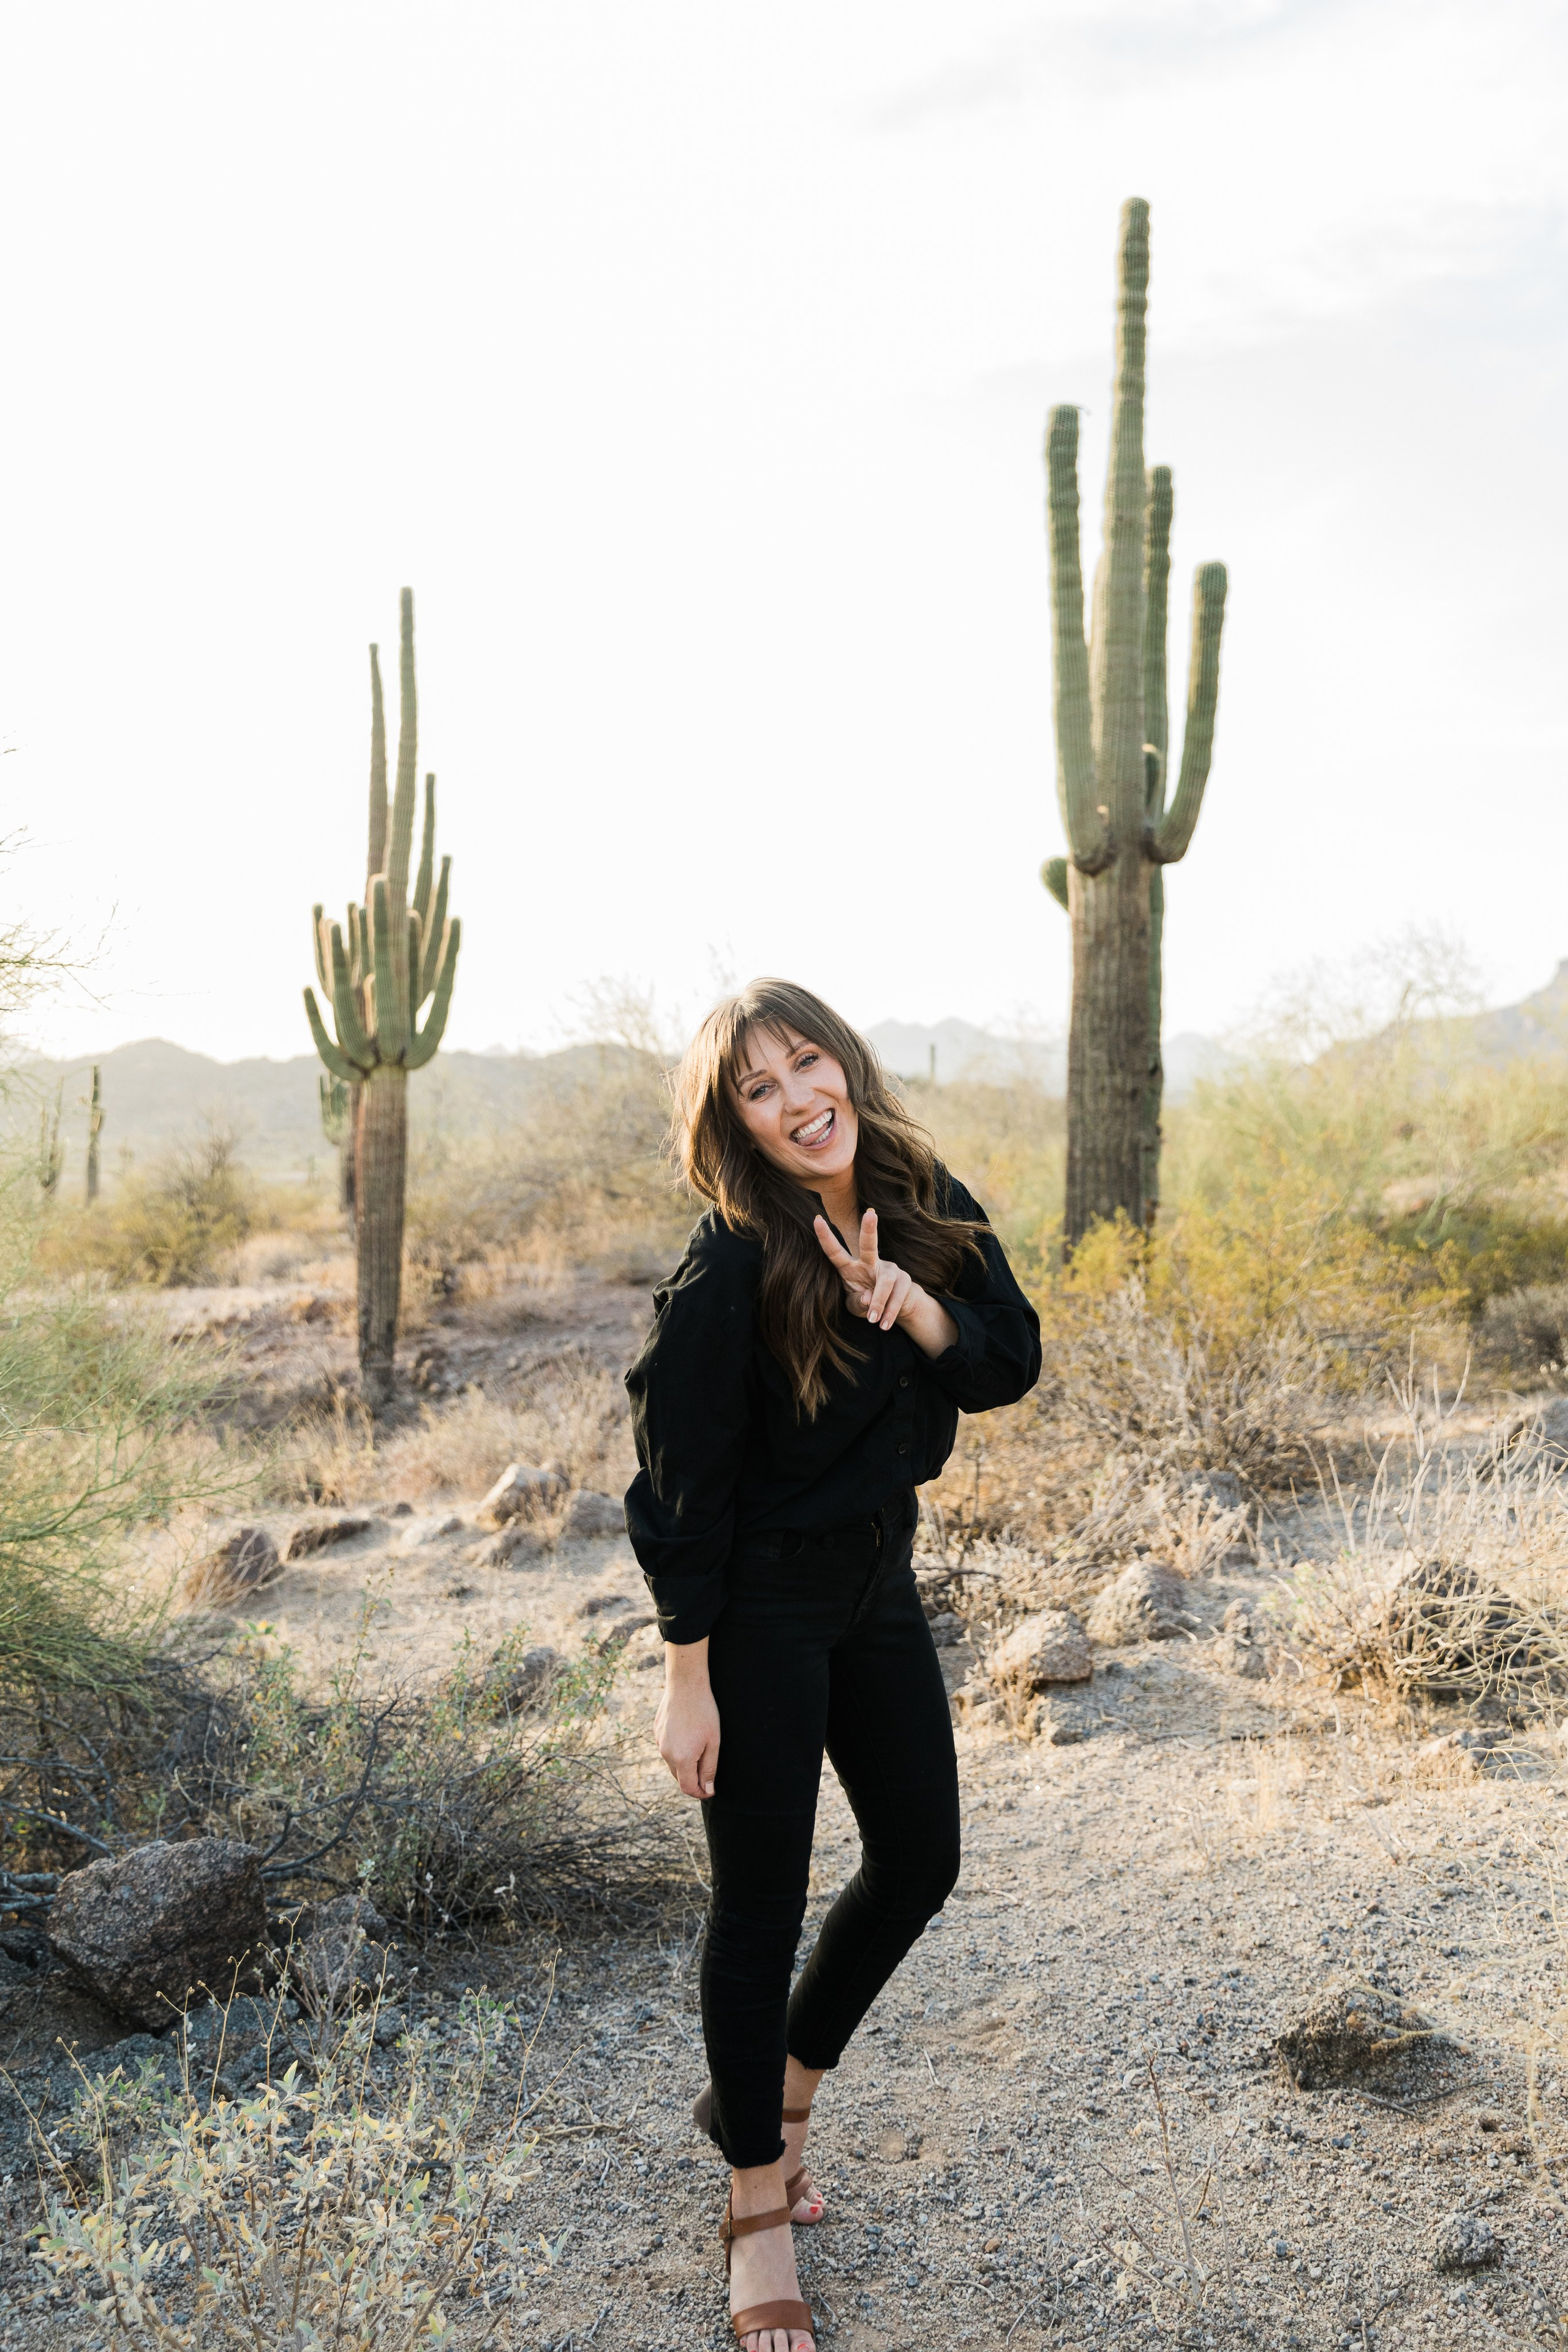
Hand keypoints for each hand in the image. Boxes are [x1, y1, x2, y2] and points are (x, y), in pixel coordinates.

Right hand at [655, 1646, 719, 1798]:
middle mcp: (666, 1753)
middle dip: (693, 1778)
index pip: (688, 1788)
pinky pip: (667, 1747)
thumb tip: (707, 1789)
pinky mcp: (657, 1731)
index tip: (710, 1790)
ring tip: (699, 1746)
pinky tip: (688, 1733)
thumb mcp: (713, 1742)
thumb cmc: (704, 1712)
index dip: (700, 1793)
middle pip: (679, 1777)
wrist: (686, 1684)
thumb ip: (710, 1768)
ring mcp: (659, 1741)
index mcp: (682, 1759)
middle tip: (708, 1768)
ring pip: (672, 1762)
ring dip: (685, 1763)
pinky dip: (677, 1748)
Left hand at [812, 1207, 915, 1330]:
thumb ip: (857, 1304)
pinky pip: (898, 1295)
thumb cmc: (867, 1303)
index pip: (835, 1251)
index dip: (825, 1237)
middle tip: (870, 1214)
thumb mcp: (855, 1307)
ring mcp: (889, 1268)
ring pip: (885, 1281)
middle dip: (868, 1229)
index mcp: (850, 1267)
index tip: (816, 1218)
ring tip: (874, 1322)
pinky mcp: (905, 1279)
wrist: (895, 1309)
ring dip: (879, 1303)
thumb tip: (868, 1298)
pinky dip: (890, 1312)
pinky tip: (884, 1324)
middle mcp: (870, 1262)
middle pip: (869, 1245)